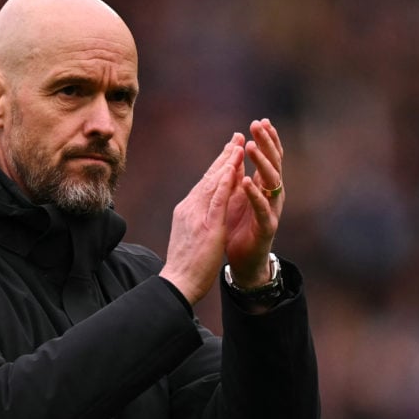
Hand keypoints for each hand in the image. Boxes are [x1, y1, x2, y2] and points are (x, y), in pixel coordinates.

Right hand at [160, 139, 244, 304]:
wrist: (178, 281)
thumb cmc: (186, 264)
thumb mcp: (191, 234)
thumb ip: (198, 218)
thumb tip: (205, 209)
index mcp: (187, 210)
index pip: (205, 183)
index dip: (219, 165)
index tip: (230, 150)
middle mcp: (190, 207)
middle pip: (210, 176)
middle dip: (225, 156)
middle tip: (238, 137)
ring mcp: (198, 215)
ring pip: (214, 182)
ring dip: (228, 161)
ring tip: (240, 144)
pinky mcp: (208, 225)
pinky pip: (218, 198)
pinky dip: (226, 181)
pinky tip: (234, 168)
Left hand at [224, 119, 284, 286]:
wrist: (244, 261)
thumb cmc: (240, 226)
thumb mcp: (238, 196)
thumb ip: (240, 174)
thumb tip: (237, 148)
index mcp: (265, 186)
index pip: (269, 157)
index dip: (267, 140)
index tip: (261, 121)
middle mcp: (272, 195)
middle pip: (273, 164)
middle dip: (266, 143)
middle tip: (258, 125)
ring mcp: (271, 210)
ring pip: (271, 182)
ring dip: (260, 163)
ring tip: (250, 148)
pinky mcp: (266, 228)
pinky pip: (262, 209)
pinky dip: (254, 195)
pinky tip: (246, 182)